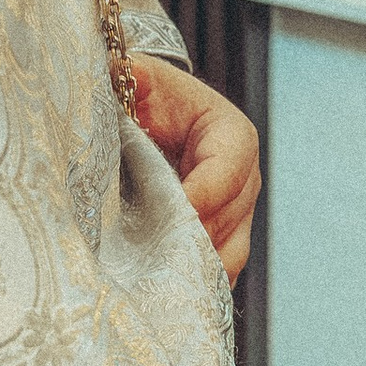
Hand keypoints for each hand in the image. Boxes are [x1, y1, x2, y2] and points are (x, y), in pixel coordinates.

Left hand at [132, 56, 259, 281]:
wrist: (152, 120)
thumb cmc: (149, 97)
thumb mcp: (141, 79)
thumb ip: (133, 75)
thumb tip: (121, 69)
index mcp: (231, 136)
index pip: (229, 170)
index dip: (202, 193)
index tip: (172, 212)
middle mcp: (244, 179)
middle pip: (229, 220)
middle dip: (191, 238)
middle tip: (152, 258)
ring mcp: (236, 215)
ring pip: (228, 254)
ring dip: (193, 269)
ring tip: (156, 285)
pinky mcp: (220, 241)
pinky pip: (216, 272)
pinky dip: (191, 285)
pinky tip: (161, 296)